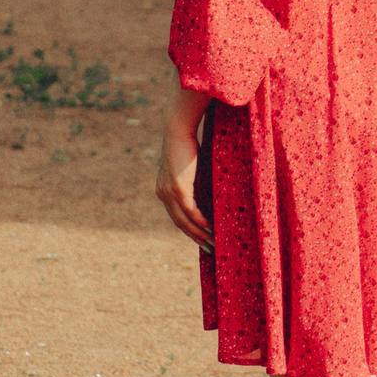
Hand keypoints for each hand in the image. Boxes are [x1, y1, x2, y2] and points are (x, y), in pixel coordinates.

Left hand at [156, 97, 210, 247]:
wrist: (177, 128)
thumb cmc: (187, 143)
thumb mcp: (192, 167)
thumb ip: (196, 181)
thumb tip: (211, 190)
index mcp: (164, 190)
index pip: (176, 216)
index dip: (189, 229)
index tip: (202, 239)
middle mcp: (163, 193)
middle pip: (179, 223)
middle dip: (195, 237)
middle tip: (210, 248)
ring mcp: (169, 192)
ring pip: (184, 220)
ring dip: (199, 233)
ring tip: (213, 243)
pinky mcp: (178, 188)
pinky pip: (189, 210)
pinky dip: (200, 221)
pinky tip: (210, 228)